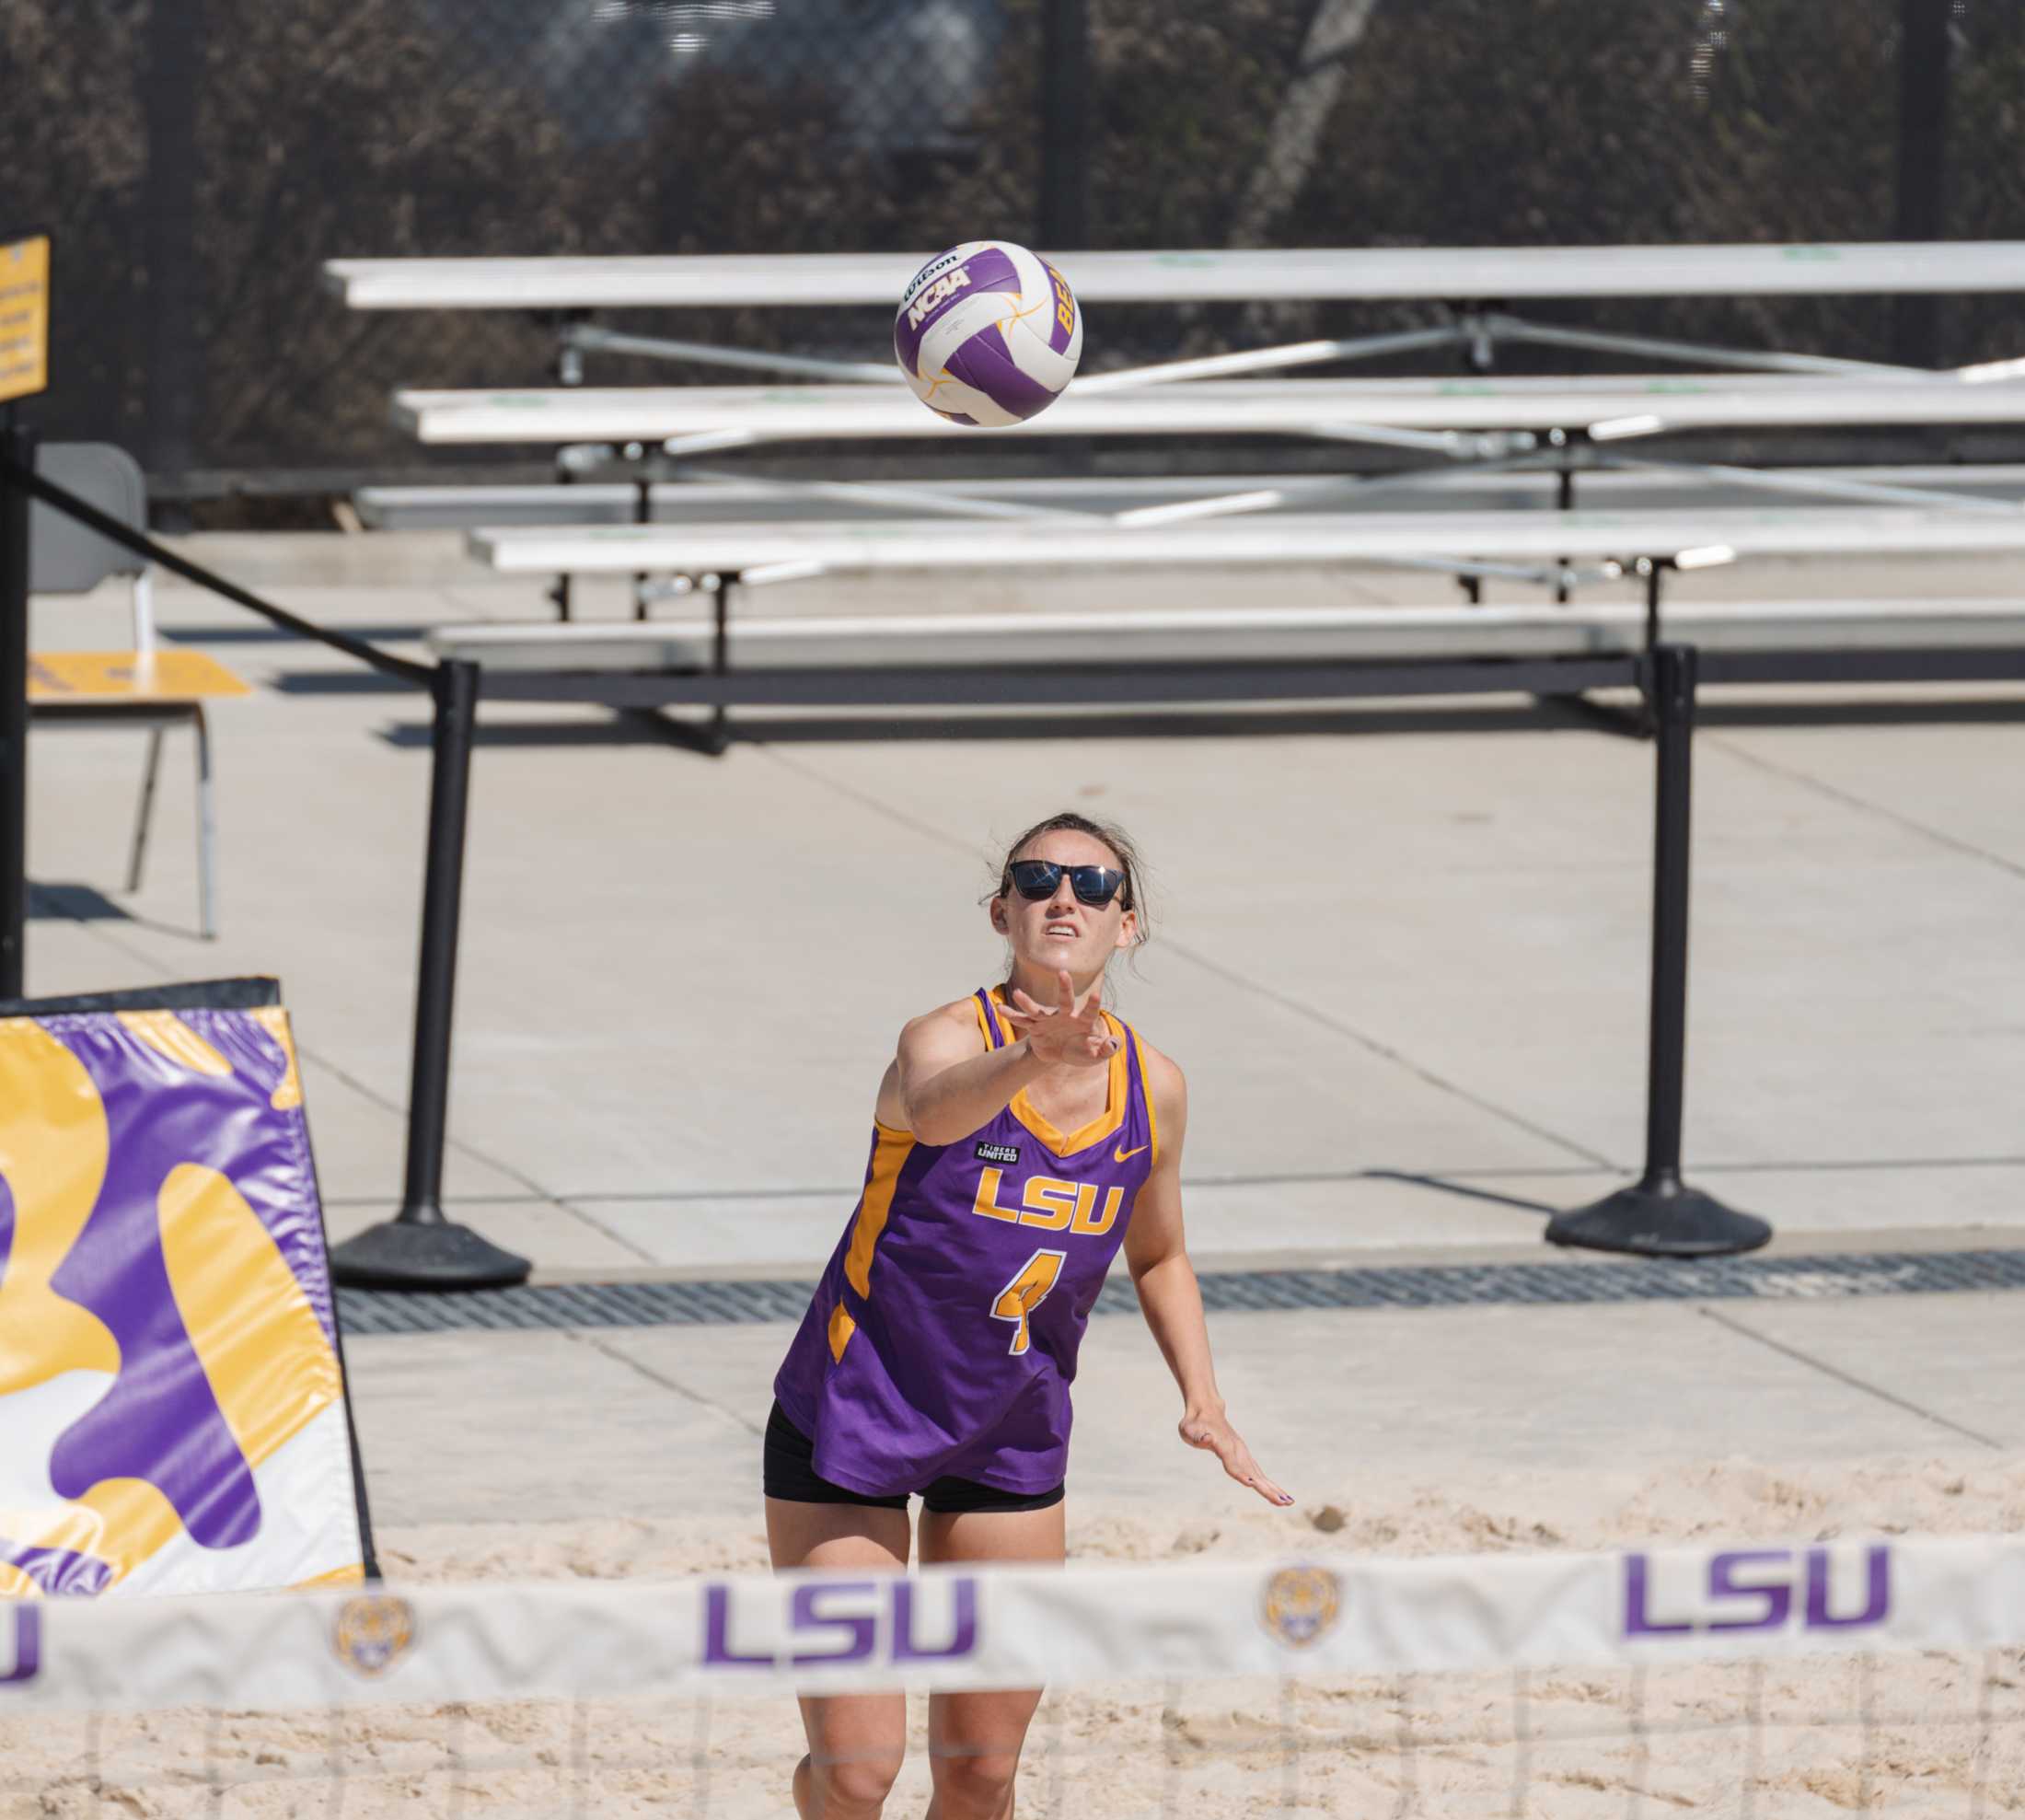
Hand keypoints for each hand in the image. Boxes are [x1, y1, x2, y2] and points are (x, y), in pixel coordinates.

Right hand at [996, 970, 1119, 1068]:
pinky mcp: (1035, 1026)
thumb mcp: (1095, 1055)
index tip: (1097, 994)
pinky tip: (999, 1008)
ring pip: (1036, 1009)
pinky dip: (1011, 1015)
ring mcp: (1048, 1020)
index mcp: (1083, 1021)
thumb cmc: (1081, 1050)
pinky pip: (1022, 1020)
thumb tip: (1115, 1043)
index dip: (1093, 1004)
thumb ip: (1106, 1049)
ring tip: (1017, 993)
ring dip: (1027, 1002)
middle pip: (1064, 1000)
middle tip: (1062, 973)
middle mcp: (1065, 1016)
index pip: (1090, 1011)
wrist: (1060, 1053)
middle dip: (1064, 988)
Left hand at [1180, 1409, 1292, 1506]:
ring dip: (1274, 1489)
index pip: (1232, 1464)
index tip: (1251, 1485)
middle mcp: (1237, 1452)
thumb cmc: (1194, 1424)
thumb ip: (1197, 1436)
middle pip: (1253, 1474)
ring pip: (1260, 1475)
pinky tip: (1280, 1495)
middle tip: (1283, 1502)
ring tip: (1288, 1502)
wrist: (1207, 1411)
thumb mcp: (1188, 1429)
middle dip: (1267, 1489)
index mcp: (1223, 1447)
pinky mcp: (1244, 1458)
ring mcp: (1243, 1455)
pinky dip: (1270, 1485)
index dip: (1240, 1474)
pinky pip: (1259, 1474)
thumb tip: (1206, 1438)